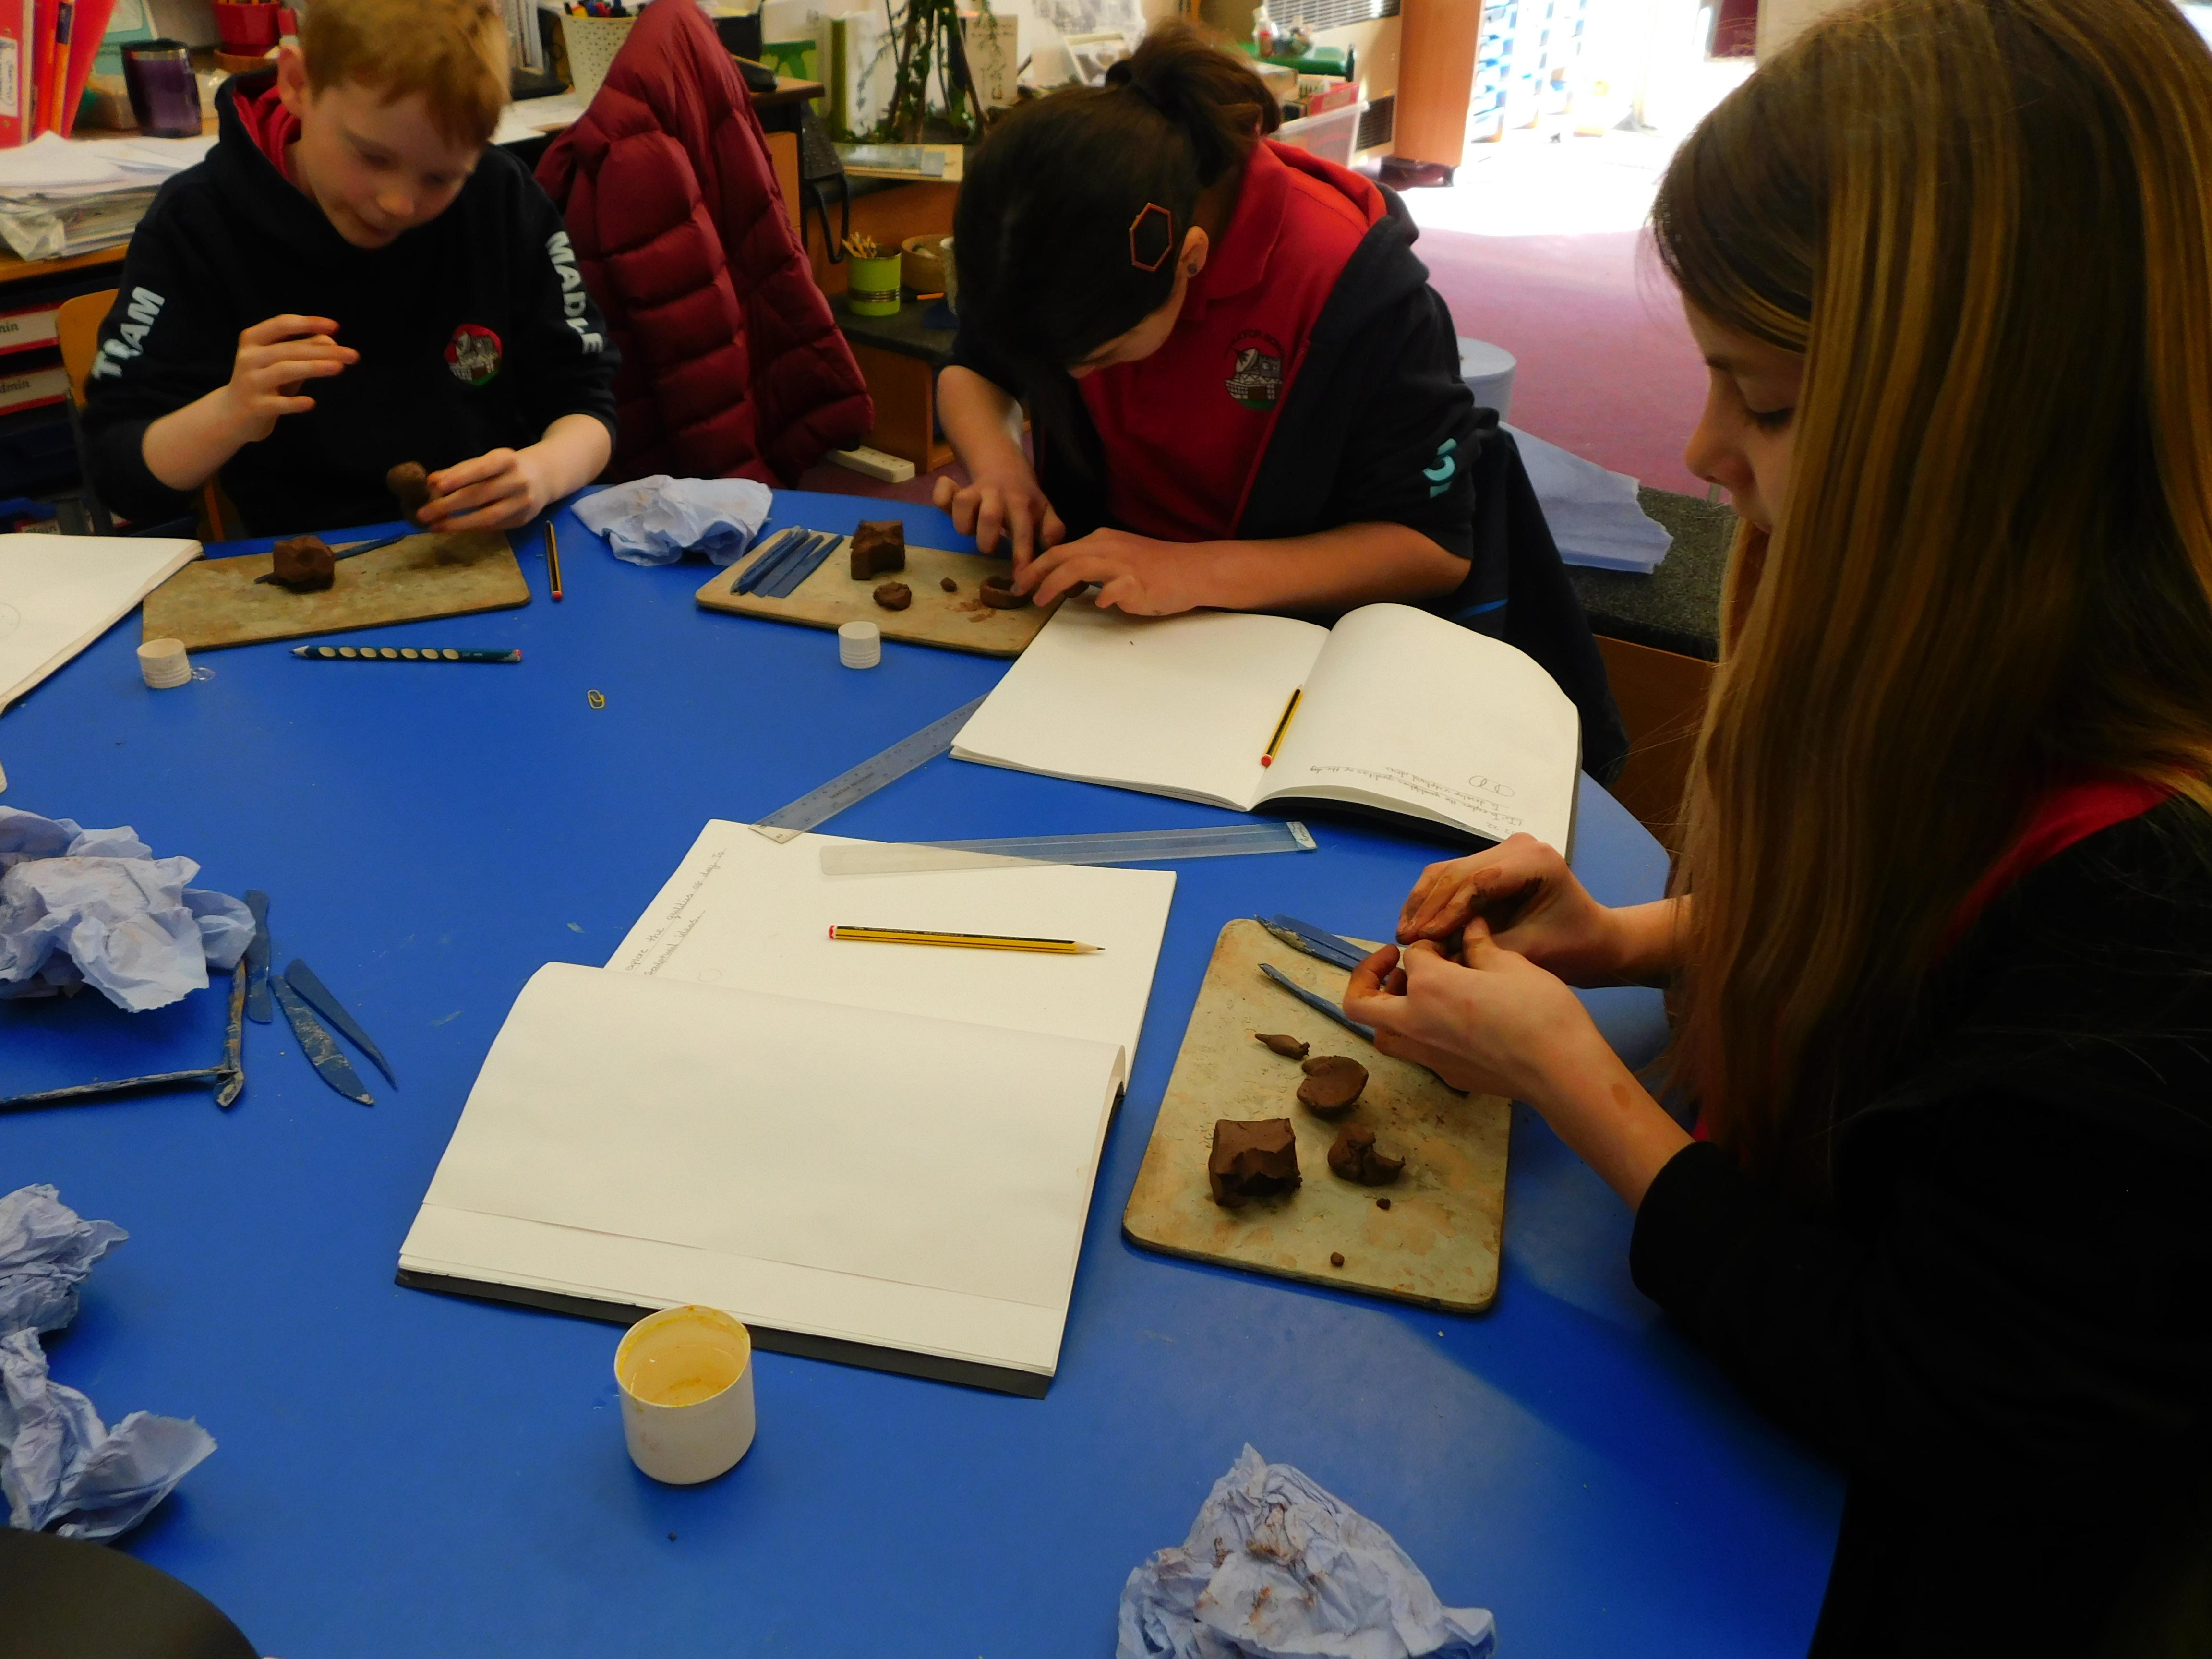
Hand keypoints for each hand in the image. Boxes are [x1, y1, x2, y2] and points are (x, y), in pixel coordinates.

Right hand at [218, 315, 355, 441]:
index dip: (308, 323)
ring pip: (284, 370)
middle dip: (323, 351)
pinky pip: (277, 404)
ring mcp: (250, 382)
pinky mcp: (254, 406)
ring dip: (313, 368)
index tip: (336, 326)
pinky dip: (295, 403)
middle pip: (289, 349)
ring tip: (339, 368)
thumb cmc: (265, 382)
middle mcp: (249, 357)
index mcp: (253, 340)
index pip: (282, 324)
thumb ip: (304, 350)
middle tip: (353, 355)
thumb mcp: (282, 362)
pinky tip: (312, 403)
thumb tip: (331, 340)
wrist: (231, 414)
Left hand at [419, 447, 554, 533]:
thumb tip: (431, 483)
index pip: (480, 469)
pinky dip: (470, 527)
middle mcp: (517, 481)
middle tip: (423, 513)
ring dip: (458, 523)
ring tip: (435, 526)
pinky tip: (453, 527)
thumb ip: (461, 471)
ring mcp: (522, 503)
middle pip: (480, 495)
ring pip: (487, 516)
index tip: (435, 486)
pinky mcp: (522, 520)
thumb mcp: (487, 462)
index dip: (458, 477)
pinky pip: (493, 526)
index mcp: (506, 460)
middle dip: (449, 505)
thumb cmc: (507, 467)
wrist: (545, 477)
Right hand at [932, 466, 1064, 569]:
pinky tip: (949, 506)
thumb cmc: (1024, 498)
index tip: (1019, 577)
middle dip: (987, 540)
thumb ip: (1052, 529)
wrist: (1005, 465)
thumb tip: (1049, 545)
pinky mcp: (956, 489)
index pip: (1022, 530)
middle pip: (989, 516)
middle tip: (990, 547)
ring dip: (964, 524)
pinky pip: (942, 495)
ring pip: (963, 503)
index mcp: (1021, 503)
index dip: (1021, 555)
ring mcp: (975, 491)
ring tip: (971, 531)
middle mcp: (998, 496)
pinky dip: (942, 499)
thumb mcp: (1044, 510)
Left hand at [1020, 527, 1212, 612]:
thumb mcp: (1120, 559)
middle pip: (1062, 555)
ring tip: (1041, 601)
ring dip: (1055, 584)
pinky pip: (1115, 587)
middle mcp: (1108, 547)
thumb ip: (1094, 568)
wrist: (1193, 569)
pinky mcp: (1138, 582)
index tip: (1021, 580)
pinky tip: (1097, 605)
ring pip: (1079, 567)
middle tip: (1018, 589)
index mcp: (1102, 541)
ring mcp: (1123, 564)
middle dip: (1035, 573)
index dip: (1036, 565)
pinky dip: (1102, 596)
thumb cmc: (1157, 568)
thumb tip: (1068, 584)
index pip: (1061, 549)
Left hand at [1346, 930, 1609, 1107]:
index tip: (1452, 941)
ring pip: (1382, 1034)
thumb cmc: (1538, 1009)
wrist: (1560, 1069)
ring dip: (1386, 1011)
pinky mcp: (1445, 1075)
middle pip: (1361, 1002)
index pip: (1413, 954)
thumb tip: (1470, 927)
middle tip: (1395, 962)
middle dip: (1369, 977)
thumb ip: (1480, 945)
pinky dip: (1416, 1032)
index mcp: (1428, 985)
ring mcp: (1426, 1054)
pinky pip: (1413, 1051)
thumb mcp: (1511, 964)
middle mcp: (1414, 1022)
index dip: (1430, 942)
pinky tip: (1449, 1021)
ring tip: (1415, 994)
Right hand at [1396, 833, 1625, 986]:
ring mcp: (1503, 851)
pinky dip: (1433, 901)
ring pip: (1449, 871)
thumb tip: (1434, 949)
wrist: (1594, 941)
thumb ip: (1482, 946)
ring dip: (1424, 903)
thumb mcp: (1529, 952)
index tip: (1423, 939)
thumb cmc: (1571, 949)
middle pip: (1458, 871)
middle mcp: (1517, 846)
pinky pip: (1453, 877)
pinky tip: (1416, 924)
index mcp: (1534, 860)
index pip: (1478, 881)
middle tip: (1405, 938)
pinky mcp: (1492, 863)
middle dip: (1429, 907)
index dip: (1446, 910)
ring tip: (1405, 933)